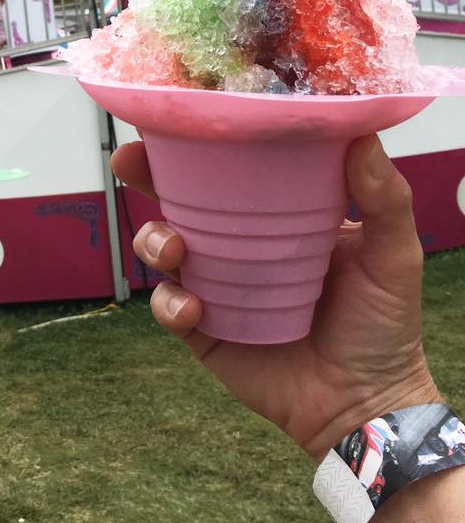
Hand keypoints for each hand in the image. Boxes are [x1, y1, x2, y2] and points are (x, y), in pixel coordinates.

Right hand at [112, 134, 440, 460]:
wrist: (361, 404)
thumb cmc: (381, 326)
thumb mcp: (392, 256)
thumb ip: (384, 198)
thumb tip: (361, 133)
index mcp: (274, 218)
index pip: (229, 170)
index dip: (196, 144)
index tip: (173, 118)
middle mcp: (236, 245)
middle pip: (178, 199)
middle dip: (146, 177)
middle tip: (130, 162)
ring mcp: (214, 285)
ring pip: (160, 247)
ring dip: (153, 239)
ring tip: (174, 252)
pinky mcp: (200, 327)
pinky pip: (167, 305)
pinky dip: (170, 303)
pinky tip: (193, 308)